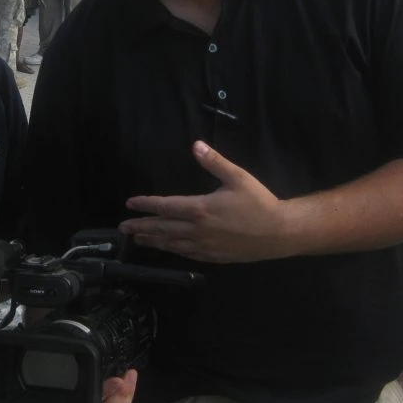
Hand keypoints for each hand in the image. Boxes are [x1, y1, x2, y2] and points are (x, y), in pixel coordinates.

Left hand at [119, 141, 289, 262]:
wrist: (279, 233)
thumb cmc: (259, 203)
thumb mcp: (238, 177)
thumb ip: (214, 162)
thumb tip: (195, 145)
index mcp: (200, 209)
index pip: (165, 206)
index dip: (146, 205)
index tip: (130, 203)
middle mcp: (197, 230)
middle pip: (162, 228)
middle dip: (141, 226)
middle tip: (123, 227)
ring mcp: (204, 246)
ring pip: (171, 244)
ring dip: (153, 240)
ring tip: (137, 239)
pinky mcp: (213, 257)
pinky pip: (186, 254)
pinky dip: (172, 250)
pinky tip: (167, 248)